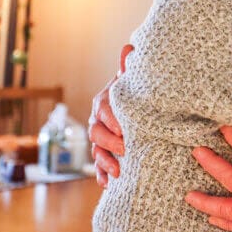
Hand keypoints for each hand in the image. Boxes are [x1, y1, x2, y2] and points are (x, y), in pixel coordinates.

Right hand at [88, 44, 132, 186]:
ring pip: (96, 152)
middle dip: (110, 142)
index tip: (124, 129)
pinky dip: (102, 176)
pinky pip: (99, 167)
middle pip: (96, 133)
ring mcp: (99, 139)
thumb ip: (128, 67)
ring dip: (105, 162)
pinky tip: (109, 184)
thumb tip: (129, 47)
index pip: (103, 110)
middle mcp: (97, 121)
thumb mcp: (132, 80)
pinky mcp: (104, 154)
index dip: (112, 119)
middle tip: (127, 148)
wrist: (135, 106)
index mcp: (103, 102)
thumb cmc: (134, 92)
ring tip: (118, 171)